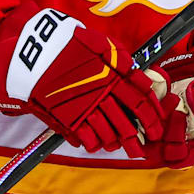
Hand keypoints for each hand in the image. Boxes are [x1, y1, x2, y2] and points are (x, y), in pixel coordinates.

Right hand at [0, 8, 163, 157]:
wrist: (36, 53)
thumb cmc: (72, 45)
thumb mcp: (103, 46)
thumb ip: (125, 64)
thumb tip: (144, 82)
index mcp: (114, 76)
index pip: (140, 101)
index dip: (151, 117)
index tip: (156, 126)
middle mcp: (102, 95)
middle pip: (127, 122)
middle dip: (138, 137)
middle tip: (143, 146)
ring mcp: (84, 109)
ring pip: (109, 133)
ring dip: (118, 142)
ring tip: (123, 147)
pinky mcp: (67, 119)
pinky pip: (87, 139)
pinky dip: (95, 144)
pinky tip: (99, 144)